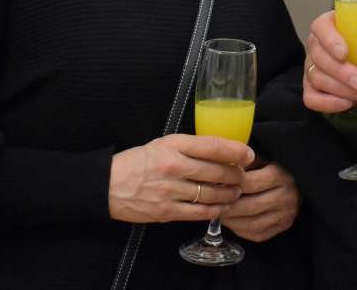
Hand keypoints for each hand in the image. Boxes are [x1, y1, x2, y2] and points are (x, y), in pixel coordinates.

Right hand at [108, 133, 253, 223]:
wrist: (107, 185)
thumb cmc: (138, 162)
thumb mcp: (163, 144)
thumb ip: (190, 147)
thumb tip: (222, 151)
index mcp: (173, 145)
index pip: (212, 145)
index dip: (236, 150)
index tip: (249, 154)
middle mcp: (173, 166)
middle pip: (217, 171)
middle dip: (236, 175)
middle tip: (243, 176)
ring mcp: (170, 191)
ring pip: (211, 194)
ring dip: (229, 194)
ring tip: (236, 192)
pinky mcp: (166, 212)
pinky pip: (199, 213)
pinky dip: (215, 211)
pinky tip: (222, 207)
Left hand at [220, 161, 299, 242]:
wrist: (297, 182)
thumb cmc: (273, 167)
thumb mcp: (261, 158)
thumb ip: (243, 164)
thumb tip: (217, 170)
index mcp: (279, 175)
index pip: (248, 183)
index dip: (229, 185)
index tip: (213, 184)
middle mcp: (285, 196)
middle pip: (249, 206)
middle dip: (226, 206)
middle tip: (210, 203)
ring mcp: (285, 214)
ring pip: (251, 223)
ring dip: (230, 220)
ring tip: (218, 212)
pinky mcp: (282, 227)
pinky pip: (256, 233)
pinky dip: (239, 229)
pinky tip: (230, 221)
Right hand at [302, 10, 356, 113]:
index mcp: (329, 26)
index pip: (321, 27)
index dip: (330, 40)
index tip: (345, 54)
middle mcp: (316, 45)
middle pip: (320, 57)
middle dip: (341, 73)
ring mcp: (310, 67)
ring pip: (317, 78)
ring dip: (341, 89)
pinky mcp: (310, 88)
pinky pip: (311, 98)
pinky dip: (327, 103)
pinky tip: (347, 104)